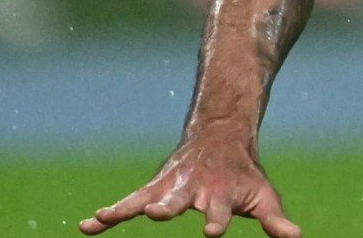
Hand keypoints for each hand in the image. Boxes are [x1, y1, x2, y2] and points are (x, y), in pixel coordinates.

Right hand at [80, 139, 300, 236]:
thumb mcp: (262, 196)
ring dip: (125, 208)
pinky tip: (87, 226)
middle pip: (177, 200)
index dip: (215, 221)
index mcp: (220, 194)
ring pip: (144, 197)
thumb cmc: (244, 175)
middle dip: (166, 207)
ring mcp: (169, 187)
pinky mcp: (154, 188)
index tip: (211, 232)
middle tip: (157, 213)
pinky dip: (109, 214)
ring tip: (103, 216)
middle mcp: (191, 189)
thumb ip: (275, 219)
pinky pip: (127, 202)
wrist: (222, 134)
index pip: (218, 211)